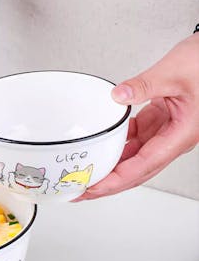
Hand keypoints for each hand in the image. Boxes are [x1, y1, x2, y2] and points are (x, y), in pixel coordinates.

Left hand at [78, 34, 198, 200]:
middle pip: (137, 170)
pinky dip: (119, 143)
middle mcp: (174, 138)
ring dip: (112, 165)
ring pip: (136, 157)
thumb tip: (118, 96)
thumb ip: (144, 85)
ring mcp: (167, 130)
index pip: (142, 166)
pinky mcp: (161, 120)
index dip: (116, 180)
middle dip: (109, 182)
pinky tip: (103, 144)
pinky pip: (137, 138)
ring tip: (87, 172)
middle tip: (80, 189)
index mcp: (181, 134)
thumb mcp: (173, 72)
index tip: (93, 188)